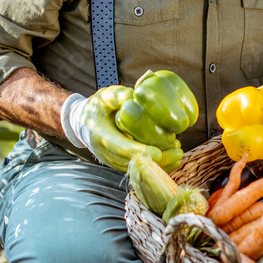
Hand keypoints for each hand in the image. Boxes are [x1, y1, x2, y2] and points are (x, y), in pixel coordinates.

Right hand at [63, 87, 183, 171]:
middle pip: (134, 162)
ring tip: (178, 152)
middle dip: (157, 160)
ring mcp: (113, 161)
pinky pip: (139, 168)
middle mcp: (107, 153)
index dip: (141, 152)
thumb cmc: (97, 108)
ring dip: (159, 164)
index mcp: (102, 136)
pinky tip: (172, 158)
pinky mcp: (120, 163)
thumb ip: (118, 95)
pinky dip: (156, 165)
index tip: (158, 152)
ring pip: (138, 168)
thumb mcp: (104, 96)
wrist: (84, 123)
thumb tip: (135, 94)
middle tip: (178, 150)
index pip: (122, 148)